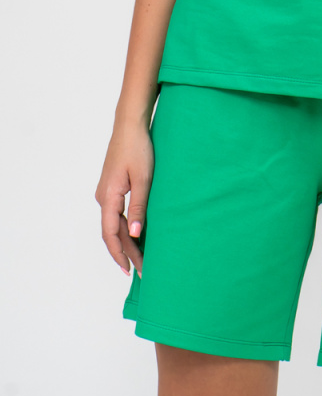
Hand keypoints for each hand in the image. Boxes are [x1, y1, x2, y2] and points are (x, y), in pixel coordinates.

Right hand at [95, 121, 153, 279]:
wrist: (130, 125)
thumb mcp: (143, 179)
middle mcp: (103, 197)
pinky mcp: (112, 186)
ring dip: (126, 241)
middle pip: (112, 232)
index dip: (119, 254)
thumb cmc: (138, 148)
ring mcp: (106, 191)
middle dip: (126, 252)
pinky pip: (116, 213)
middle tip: (142, 270)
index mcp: (108, 197)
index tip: (130, 271)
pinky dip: (125, 226)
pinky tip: (136, 233)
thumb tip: (133, 235)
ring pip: (114, 223)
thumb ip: (139, 207)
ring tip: (141, 257)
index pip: (110, 234)